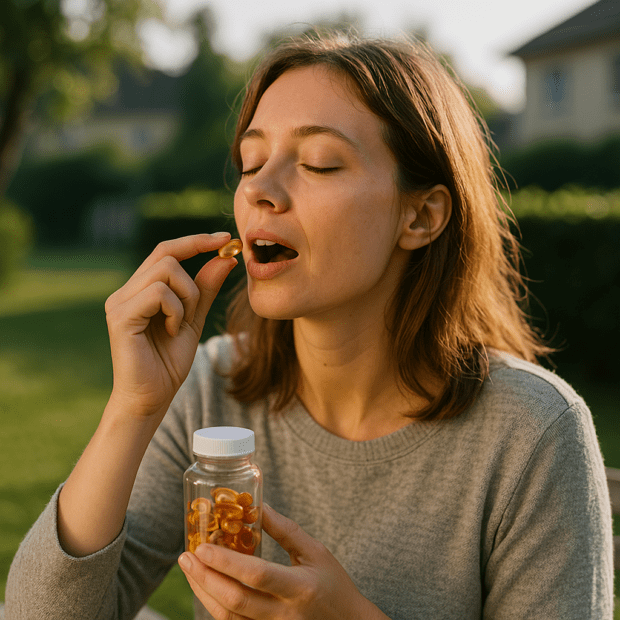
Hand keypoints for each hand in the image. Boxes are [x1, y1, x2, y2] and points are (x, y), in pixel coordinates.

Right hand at [105, 233, 236, 417]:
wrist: (151, 398)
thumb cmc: (168, 363)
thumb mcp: (194, 319)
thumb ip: (206, 289)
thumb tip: (225, 258)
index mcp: (139, 289)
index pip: (166, 251)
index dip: (195, 241)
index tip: (225, 238)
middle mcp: (125, 291)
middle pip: (167, 255)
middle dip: (193, 282)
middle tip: (194, 313)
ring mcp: (119, 302)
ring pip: (166, 271)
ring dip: (187, 298)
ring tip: (180, 325)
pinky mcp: (120, 317)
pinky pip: (159, 293)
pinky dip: (176, 311)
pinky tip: (171, 332)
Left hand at [178, 504, 390, 619]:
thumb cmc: (334, 584)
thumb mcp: (315, 551)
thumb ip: (285, 530)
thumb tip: (258, 506)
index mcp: (299, 587)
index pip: (257, 575)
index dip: (227, 562)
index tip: (204, 547)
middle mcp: (283, 614)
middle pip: (236, 601)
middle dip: (205, 578)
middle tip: (186, 557)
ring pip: (229, 618)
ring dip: (204, 593)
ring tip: (190, 569)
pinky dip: (215, 606)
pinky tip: (206, 587)